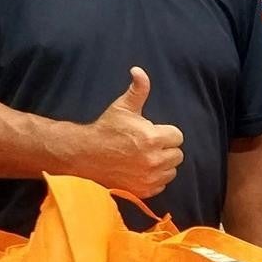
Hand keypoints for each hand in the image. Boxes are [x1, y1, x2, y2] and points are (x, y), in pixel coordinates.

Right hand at [79, 66, 183, 197]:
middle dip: (166, 148)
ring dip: (163, 165)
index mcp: (153, 138)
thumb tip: (139, 71)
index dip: (166, 133)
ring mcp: (148, 178)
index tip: (153, 132)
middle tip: (149, 145)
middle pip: (177, 155)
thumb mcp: (122, 107)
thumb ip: (138, 89)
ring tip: (146, 157)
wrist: (85, 155)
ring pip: (171, 171)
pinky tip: (142, 170)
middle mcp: (154, 160)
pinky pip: (161, 185)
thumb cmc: (105, 129)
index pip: (177, 137)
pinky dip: (155, 179)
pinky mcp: (142, 190)